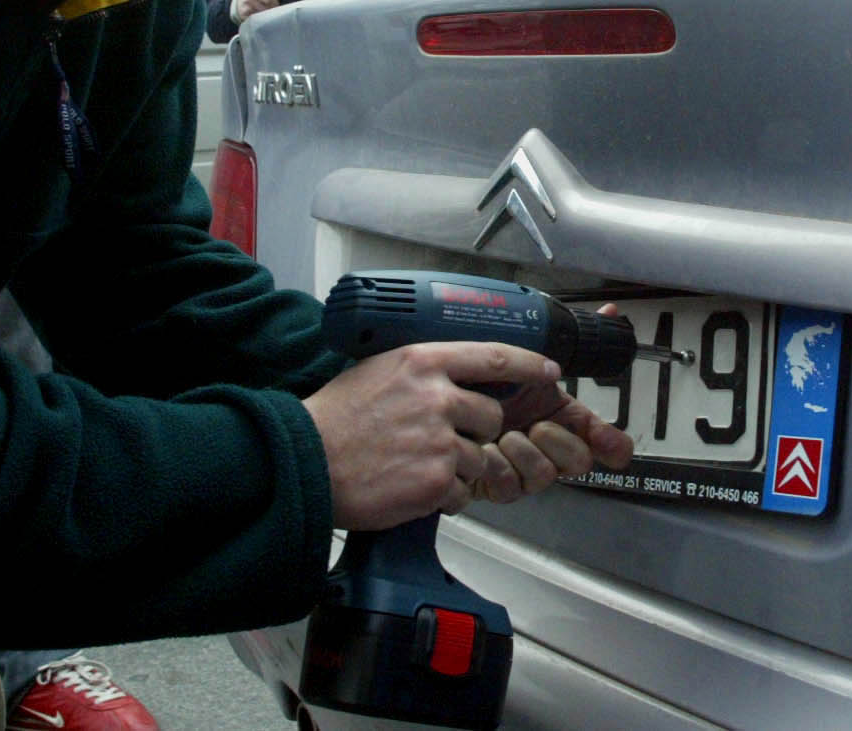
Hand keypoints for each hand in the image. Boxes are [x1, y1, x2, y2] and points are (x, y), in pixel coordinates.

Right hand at [230, 0, 287, 24]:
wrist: (238, 4)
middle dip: (274, 4)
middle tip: (274, 6)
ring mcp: (245, 1)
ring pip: (265, 10)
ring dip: (270, 13)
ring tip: (268, 12)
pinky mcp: (244, 12)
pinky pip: (259, 17)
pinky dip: (263, 18)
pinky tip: (261, 16)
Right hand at [303, 341, 560, 529]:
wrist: (305, 463)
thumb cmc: (333, 420)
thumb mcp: (377, 370)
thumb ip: (420, 371)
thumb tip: (451, 373)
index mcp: (422, 362)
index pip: (495, 356)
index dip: (528, 364)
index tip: (547, 369)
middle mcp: (436, 396)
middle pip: (492, 415)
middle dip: (477, 431)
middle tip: (440, 440)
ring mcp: (439, 440)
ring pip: (480, 456)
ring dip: (458, 466)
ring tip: (415, 465)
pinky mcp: (436, 480)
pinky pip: (463, 489)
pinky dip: (444, 494)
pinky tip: (411, 485)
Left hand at [473, 301, 635, 504]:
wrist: (435, 403)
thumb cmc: (479, 381)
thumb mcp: (521, 358)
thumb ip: (569, 340)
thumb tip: (611, 311)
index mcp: (560, 415)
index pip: (605, 441)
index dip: (613, 444)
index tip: (606, 440)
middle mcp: (546, 445)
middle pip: (580, 461)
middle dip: (560, 444)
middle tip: (537, 426)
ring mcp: (523, 468)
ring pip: (545, 476)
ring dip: (525, 453)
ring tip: (503, 435)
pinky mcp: (497, 485)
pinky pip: (511, 487)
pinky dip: (498, 466)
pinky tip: (486, 451)